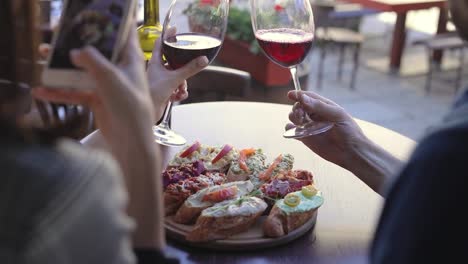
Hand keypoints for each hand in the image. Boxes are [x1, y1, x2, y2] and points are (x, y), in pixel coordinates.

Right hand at [34, 26, 166, 248]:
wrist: (131, 140)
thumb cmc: (129, 106)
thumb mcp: (110, 77)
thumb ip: (91, 60)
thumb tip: (74, 51)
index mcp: (130, 60)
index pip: (124, 34)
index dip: (112, 22)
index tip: (95, 13)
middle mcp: (119, 70)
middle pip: (97, 52)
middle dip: (77, 44)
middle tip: (57, 36)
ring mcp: (108, 86)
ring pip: (82, 72)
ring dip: (63, 67)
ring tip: (40, 59)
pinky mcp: (98, 100)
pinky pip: (76, 93)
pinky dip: (61, 92)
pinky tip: (41, 90)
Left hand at [147, 33, 208, 117]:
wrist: (146, 113)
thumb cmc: (153, 93)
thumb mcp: (175, 79)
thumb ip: (190, 69)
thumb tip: (204, 60)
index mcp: (154, 62)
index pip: (160, 43)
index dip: (168, 35)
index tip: (175, 29)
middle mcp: (156, 70)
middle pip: (173, 62)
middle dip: (183, 68)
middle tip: (188, 69)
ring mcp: (159, 81)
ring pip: (176, 76)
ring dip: (182, 83)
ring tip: (181, 89)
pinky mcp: (162, 92)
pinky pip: (175, 88)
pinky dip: (179, 93)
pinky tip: (178, 97)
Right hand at [287, 90, 366, 168]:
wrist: (351, 152)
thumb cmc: (349, 131)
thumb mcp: (337, 115)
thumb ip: (319, 106)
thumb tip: (302, 98)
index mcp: (323, 106)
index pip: (308, 97)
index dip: (299, 95)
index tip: (290, 94)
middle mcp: (315, 115)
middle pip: (298, 106)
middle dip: (296, 108)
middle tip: (301, 115)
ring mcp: (309, 127)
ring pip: (294, 117)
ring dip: (293, 117)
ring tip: (301, 123)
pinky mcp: (305, 138)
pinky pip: (292, 131)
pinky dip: (289, 129)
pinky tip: (294, 129)